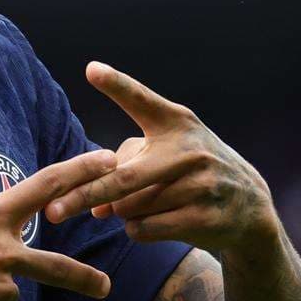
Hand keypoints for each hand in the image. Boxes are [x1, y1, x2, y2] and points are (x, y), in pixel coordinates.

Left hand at [44, 62, 277, 255]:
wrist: (248, 207)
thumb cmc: (190, 172)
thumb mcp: (167, 153)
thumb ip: (124, 168)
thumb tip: (94, 206)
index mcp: (175, 123)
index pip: (141, 101)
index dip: (117, 85)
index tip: (92, 70)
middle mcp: (190, 149)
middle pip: (122, 178)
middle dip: (83, 196)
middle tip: (52, 212)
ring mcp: (201, 184)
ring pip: (130, 209)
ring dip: (122, 213)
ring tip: (144, 205)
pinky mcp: (205, 217)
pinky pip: (145, 230)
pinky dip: (138, 230)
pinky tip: (156, 223)